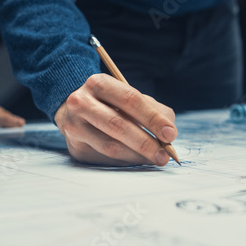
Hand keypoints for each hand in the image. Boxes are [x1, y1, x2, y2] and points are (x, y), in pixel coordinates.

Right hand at [54, 74, 176, 165]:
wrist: (76, 112)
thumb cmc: (111, 104)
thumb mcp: (130, 97)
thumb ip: (154, 110)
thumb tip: (169, 134)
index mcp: (99, 83)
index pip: (130, 100)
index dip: (153, 118)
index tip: (170, 134)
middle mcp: (81, 102)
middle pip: (118, 125)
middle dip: (146, 142)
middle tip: (164, 155)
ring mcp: (75, 126)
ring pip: (111, 146)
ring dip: (138, 156)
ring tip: (155, 159)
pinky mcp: (76, 147)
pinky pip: (106, 159)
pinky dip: (127, 161)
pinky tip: (137, 159)